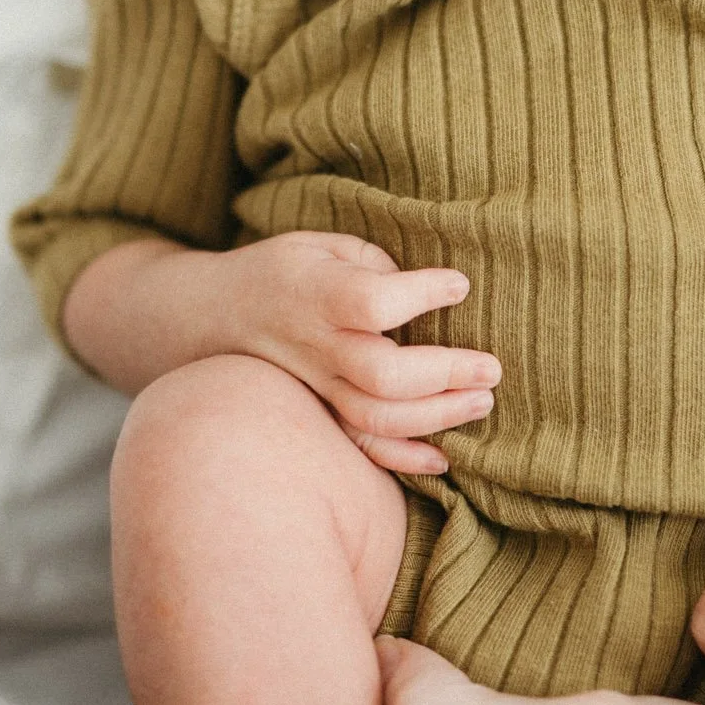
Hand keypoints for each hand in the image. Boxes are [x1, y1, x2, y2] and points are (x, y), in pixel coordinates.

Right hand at [201, 232, 496, 474]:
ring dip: (437, 416)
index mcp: (316, 291)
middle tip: (492, 367)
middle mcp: (315, 345)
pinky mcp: (319, 414)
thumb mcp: (322, 244)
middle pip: (382, 373)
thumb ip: (374, 263)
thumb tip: (428, 294)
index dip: (422, 295)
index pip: (372, 301)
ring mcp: (315, 386)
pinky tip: (442, 459)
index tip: (460, 285)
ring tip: (482, 400)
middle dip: (445, 373)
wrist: (211, 317)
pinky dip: (402, 460)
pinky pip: (358, 448)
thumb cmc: (283, 270)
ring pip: (375, 418)